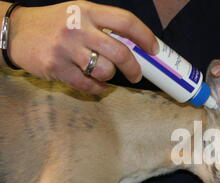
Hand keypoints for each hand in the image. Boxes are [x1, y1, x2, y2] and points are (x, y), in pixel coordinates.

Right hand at [8, 1, 158, 93]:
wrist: (17, 32)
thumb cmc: (55, 24)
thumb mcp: (79, 14)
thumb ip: (104, 26)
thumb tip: (137, 46)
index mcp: (87, 11)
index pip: (126, 21)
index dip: (145, 36)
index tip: (154, 49)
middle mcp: (78, 28)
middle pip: (120, 52)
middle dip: (134, 68)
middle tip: (137, 74)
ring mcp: (66, 49)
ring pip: (105, 70)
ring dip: (109, 76)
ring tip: (104, 73)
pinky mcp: (56, 68)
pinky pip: (88, 85)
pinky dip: (97, 87)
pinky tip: (95, 83)